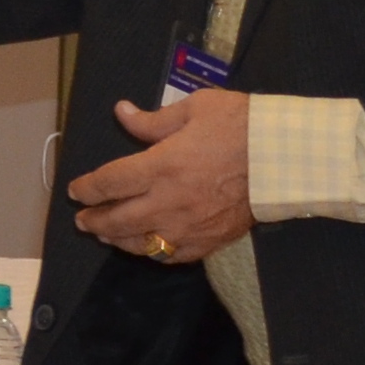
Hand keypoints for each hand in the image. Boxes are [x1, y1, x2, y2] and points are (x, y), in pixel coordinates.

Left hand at [68, 88, 251, 264]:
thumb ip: (154, 120)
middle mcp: (170, 201)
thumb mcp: (196, 109)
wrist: (288, 157)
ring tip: (106, 234)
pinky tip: (146, 246)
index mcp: (162, 165)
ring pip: (141, 243)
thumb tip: (122, 113)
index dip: (87, 188)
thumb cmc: (242, 126)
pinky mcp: (210, 240)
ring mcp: (190, 225)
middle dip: (94, 219)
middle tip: (82, 219)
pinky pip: (173, 256)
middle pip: (118, 219)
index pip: (110, 182)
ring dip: (118, 239)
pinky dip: (154, 253)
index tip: (75, 190)